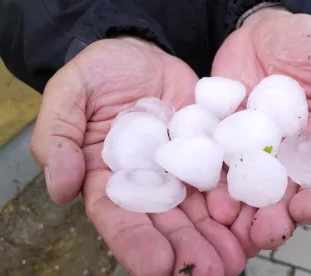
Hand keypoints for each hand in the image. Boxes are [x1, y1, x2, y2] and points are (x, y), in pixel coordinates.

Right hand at [30, 37, 245, 275]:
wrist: (142, 53)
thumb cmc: (100, 71)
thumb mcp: (70, 93)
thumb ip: (58, 137)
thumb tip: (58, 189)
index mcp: (109, 176)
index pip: (119, 217)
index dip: (137, 243)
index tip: (158, 268)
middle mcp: (149, 181)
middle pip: (167, 222)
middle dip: (187, 250)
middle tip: (210, 272)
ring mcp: (182, 169)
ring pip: (199, 210)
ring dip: (218, 237)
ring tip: (236, 260)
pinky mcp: (210, 151)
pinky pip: (225, 178)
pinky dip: (238, 201)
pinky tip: (252, 220)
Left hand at [206, 7, 310, 255]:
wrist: (261, 28)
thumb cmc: (306, 43)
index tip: (304, 209)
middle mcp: (282, 155)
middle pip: (280, 197)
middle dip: (274, 219)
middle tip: (263, 232)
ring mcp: (249, 148)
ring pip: (245, 189)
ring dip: (239, 211)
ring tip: (229, 221)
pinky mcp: (221, 137)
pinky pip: (215, 163)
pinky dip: (211, 181)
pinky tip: (206, 194)